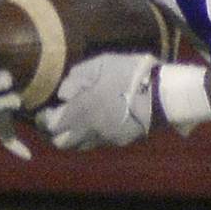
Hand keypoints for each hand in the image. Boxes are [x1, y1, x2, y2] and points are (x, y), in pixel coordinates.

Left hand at [37, 53, 157, 149]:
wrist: (165, 94)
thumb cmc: (131, 75)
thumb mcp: (102, 63)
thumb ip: (76, 77)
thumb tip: (63, 93)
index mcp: (81, 110)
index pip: (50, 125)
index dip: (45, 118)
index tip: (48, 110)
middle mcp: (89, 130)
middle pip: (62, 143)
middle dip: (57, 132)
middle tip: (62, 119)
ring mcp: (106, 138)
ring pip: (81, 146)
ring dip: (76, 136)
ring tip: (83, 121)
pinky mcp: (122, 141)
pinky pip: (101, 142)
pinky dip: (97, 134)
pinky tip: (106, 121)